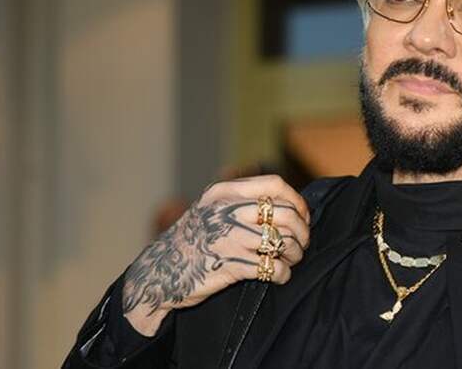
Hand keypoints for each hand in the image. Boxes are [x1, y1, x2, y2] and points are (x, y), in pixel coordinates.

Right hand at [120, 175, 309, 335]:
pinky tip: (279, 275)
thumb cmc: (192, 241)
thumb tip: (289, 205)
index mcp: (224, 193)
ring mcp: (228, 239)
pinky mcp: (229, 266)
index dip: (296, 201)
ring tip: (290, 260)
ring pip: (283, 242)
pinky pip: (272, 268)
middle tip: (301, 244)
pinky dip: (283, 274)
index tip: (302, 216)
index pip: (274, 185)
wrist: (158, 273)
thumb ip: (241, 202)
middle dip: (302, 232)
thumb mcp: (210, 209)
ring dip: (295, 254)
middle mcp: (226, 211)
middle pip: (285, 215)